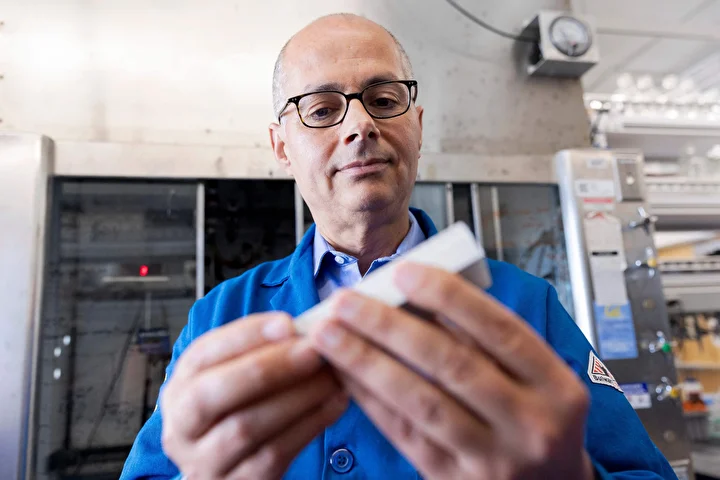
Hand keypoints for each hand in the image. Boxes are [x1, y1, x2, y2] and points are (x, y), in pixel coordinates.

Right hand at [160, 312, 347, 479]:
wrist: (237, 466)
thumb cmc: (242, 409)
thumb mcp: (234, 380)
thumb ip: (259, 353)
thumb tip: (305, 328)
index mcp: (179, 388)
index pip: (202, 354)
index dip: (245, 336)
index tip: (287, 323)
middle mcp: (181, 427)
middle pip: (213, 393)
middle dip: (268, 367)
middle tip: (312, 350)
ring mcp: (205, 462)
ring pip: (246, 427)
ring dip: (295, 396)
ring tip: (330, 376)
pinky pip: (274, 455)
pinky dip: (309, 425)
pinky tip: (334, 403)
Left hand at [308, 263, 594, 479]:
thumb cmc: (535, 421)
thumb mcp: (534, 381)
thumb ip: (485, 343)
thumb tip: (415, 297)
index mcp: (557, 387)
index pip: (501, 330)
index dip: (449, 296)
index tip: (403, 272)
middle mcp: (530, 425)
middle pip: (451, 364)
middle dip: (390, 326)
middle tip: (347, 301)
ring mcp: (492, 459)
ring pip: (420, 401)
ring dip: (367, 362)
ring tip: (331, 335)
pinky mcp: (454, 479)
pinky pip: (404, 433)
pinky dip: (370, 399)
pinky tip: (345, 372)